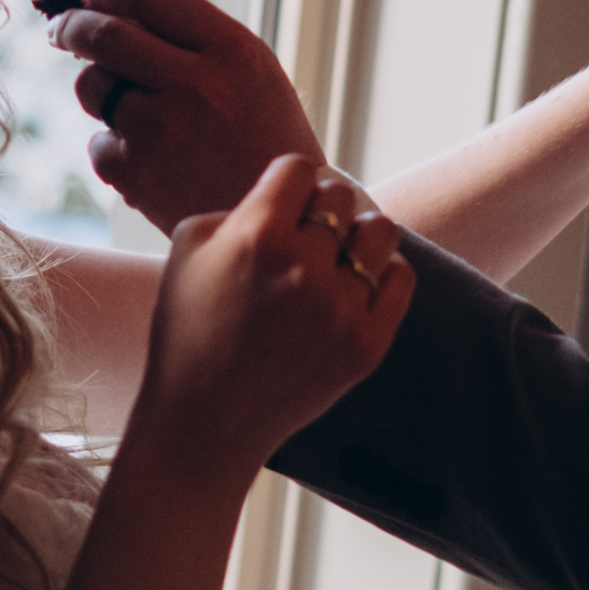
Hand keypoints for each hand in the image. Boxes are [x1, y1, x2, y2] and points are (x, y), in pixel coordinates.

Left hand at [51, 0, 322, 227]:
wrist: (284, 225)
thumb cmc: (262, 140)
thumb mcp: (253, 73)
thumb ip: (191, 37)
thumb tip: (105, 6)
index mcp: (233, 49)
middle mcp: (196, 84)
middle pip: (103, 33)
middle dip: (71, 24)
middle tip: (62, 29)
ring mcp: (162, 130)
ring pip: (93, 86)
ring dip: (99, 89)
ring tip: (135, 111)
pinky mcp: (136, 175)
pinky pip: (99, 141)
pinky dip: (116, 147)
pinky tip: (153, 163)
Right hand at [135, 153, 411, 478]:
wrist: (204, 422)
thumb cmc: (187, 330)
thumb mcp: (188, 249)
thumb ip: (240, 207)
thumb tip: (289, 194)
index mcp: (256, 236)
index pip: (299, 168)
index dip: (289, 183)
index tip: (282, 204)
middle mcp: (304, 268)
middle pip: (341, 196)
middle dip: (321, 208)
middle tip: (305, 235)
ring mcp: (340, 309)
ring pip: (381, 231)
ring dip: (360, 234)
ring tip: (339, 254)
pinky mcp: (367, 345)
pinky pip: (400, 279)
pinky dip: (383, 273)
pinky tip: (355, 285)